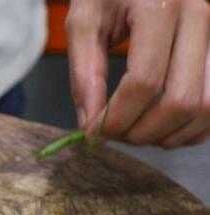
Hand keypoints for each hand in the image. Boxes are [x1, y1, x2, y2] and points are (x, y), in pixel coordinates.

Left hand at [67, 0, 209, 147]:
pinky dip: (190, 127)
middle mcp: (199, 17)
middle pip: (180, 100)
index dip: (116, 117)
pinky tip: (160, 127)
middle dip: (141, 131)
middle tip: (113, 135)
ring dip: (168, 134)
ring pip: (205, 106)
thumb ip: (84, 74)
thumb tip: (90, 125)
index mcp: (159, 7)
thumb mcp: (84, 23)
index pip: (143, 81)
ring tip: (134, 132)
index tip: (92, 132)